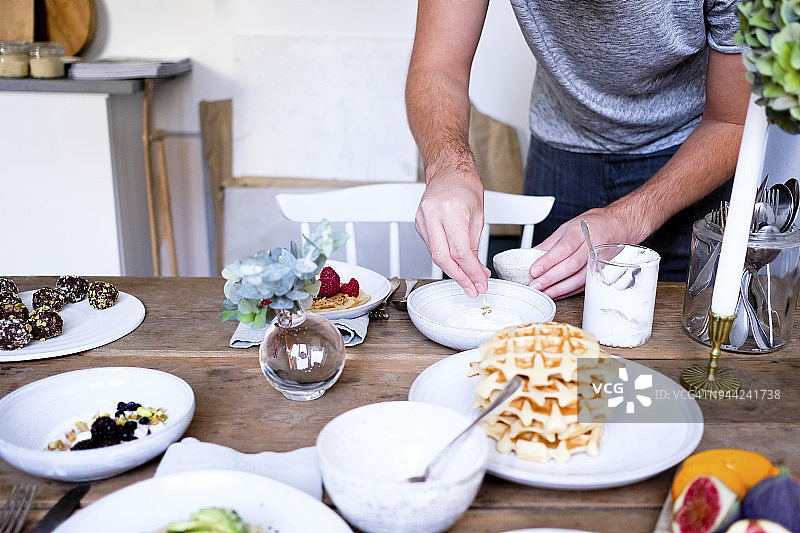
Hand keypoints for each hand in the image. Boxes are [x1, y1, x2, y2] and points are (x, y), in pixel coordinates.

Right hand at [415, 171, 490, 297]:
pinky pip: (431, 247)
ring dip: (452, 270)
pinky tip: (455, 262)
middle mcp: (433, 215)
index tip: (480, 282)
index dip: (471, 271)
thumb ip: (475, 245)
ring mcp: (422, 219)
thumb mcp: (478, 216)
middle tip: (472, 289)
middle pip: (443, 258)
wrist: (448, 171)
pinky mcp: (418, 223)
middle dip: (459, 277)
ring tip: (468, 278)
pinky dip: (444, 257)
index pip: (461, 251)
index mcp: (451, 211)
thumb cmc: (465, 187)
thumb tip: (477, 270)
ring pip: (435, 255)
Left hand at [528, 208, 641, 299]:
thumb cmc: (592, 225)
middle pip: (571, 265)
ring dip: (560, 289)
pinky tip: (557, 293)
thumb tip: (532, 256)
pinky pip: (584, 284)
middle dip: (551, 278)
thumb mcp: (567, 227)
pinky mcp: (601, 271)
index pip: (564, 248)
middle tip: (535, 285)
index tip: (534, 270)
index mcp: (581, 232)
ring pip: (579, 278)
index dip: (548, 261)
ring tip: (544, 293)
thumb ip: (549, 243)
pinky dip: (569, 291)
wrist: (618, 226)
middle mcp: (592, 246)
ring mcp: (599, 260)